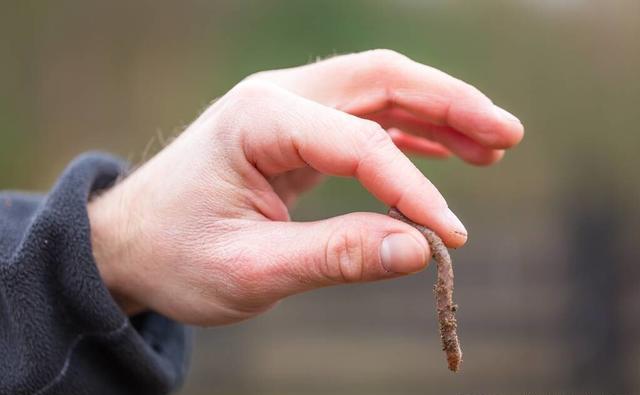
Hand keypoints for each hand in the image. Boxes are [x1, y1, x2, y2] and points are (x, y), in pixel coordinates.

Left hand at [88, 49, 522, 324]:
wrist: (129, 242)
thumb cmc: (176, 254)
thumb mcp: (249, 271)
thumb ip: (333, 258)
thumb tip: (418, 251)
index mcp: (259, 121)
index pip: (359, 144)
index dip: (414, 189)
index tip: (452, 236)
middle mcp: (276, 98)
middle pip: (381, 79)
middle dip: (450, 103)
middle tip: (508, 135)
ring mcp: (286, 108)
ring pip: (378, 92)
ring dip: (438, 112)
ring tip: (493, 145)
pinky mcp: (294, 131)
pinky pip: (363, 118)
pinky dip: (408, 133)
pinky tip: (444, 152)